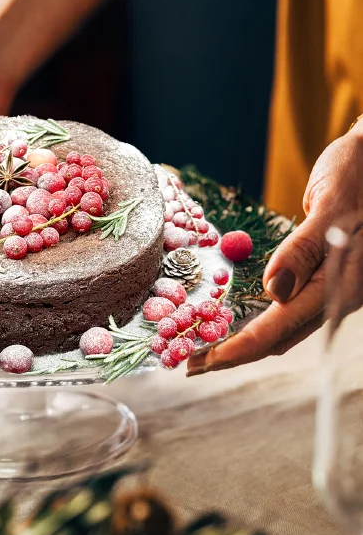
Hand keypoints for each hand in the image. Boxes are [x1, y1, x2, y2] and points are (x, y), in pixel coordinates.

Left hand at [188, 126, 362, 374]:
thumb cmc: (359, 172)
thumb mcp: (332, 205)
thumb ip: (305, 249)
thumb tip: (276, 290)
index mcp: (343, 284)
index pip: (280, 329)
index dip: (238, 349)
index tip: (201, 361)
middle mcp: (340, 295)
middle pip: (280, 337)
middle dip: (233, 352)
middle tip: (189, 361)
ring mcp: (336, 288)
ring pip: (285, 327)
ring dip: (245, 340)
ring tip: (205, 346)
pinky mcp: (329, 277)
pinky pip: (292, 308)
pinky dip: (262, 319)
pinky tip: (241, 316)